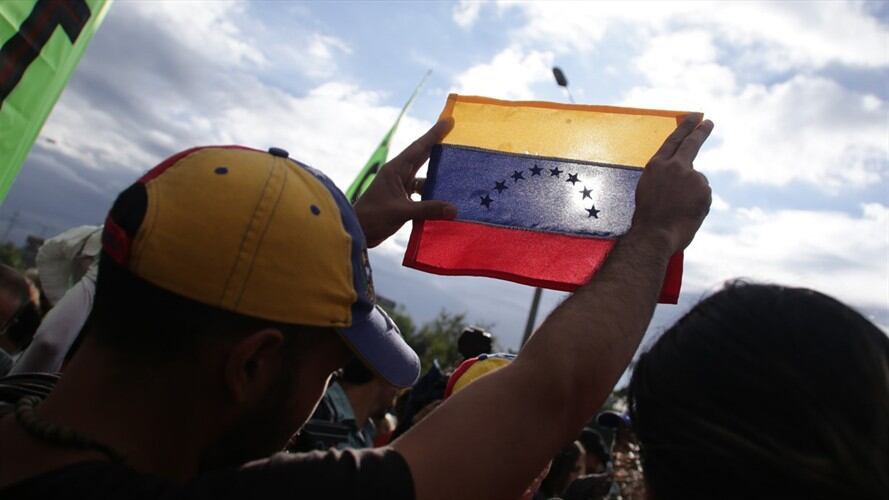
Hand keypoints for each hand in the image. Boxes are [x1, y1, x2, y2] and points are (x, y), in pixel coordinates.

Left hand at [354, 120, 458, 246]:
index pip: (419, 147)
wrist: (357, 231)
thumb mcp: (401, 211)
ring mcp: (400, 187)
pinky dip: (432, 197)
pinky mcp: (402, 200)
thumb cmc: (373, 217)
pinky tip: (445, 202)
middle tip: (457, 139)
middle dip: (439, 148)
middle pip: (422, 158)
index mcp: (395, 169)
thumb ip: (428, 209)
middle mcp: (398, 175)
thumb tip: (454, 209)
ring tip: (458, 176)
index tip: (448, 120)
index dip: (434, 134)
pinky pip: (421, 195)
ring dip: (438, 179)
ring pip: (424, 179)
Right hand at [632, 113, 713, 252]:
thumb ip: (667, 178)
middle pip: (692, 143)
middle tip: (708, 122)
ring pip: (697, 182)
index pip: (673, 140)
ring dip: (692, 196)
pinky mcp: (704, 189)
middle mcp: (675, 166)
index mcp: (656, 165)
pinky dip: (698, 205)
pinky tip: (687, 214)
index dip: (685, 127)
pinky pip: (704, 196)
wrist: (654, 235)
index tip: (695, 117)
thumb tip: (686, 179)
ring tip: (677, 211)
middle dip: (700, 131)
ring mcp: (691, 176)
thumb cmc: (648, 219)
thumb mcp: (650, 190)